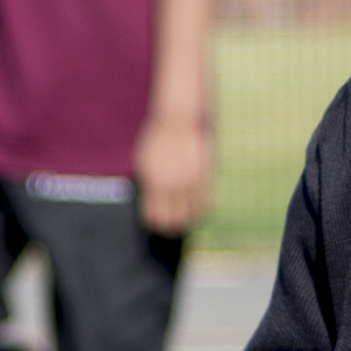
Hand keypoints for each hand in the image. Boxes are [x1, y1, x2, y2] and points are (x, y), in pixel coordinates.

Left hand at [133, 109, 212, 231]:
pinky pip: (206, 201)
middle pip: (174, 219)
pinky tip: (198, 210)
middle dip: (171, 227)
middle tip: (171, 229)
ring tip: (185, 221)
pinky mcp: (204, 176)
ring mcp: (190, 181)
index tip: (155, 225)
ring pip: (192, 213)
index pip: (154, 215)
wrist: (175, 122)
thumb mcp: (144, 163)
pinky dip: (202, 209)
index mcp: (153, 183)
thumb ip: (148, 185)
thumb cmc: (155, 142)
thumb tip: (151, 205)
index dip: (154, 223)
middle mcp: (172, 185)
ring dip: (188, 219)